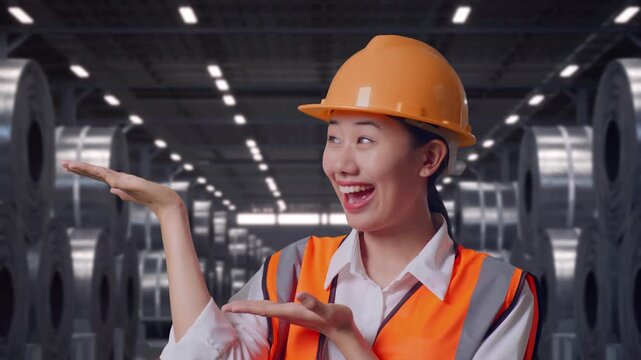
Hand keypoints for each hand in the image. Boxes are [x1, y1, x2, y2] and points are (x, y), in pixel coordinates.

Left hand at [60, 160, 182, 215]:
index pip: (95, 174)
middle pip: (94, 171)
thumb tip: (111, 189)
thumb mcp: (131, 196)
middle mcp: (118, 178)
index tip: (68, 166)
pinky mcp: (129, 183)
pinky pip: (111, 178)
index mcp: (117, 181)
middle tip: (63, 163)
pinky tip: (92, 174)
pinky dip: (101, 174)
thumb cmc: (149, 197)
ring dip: (85, 169)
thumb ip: (121, 192)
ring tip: (70, 166)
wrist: (164, 199)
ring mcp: (123, 180)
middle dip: (79, 167)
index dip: (82, 170)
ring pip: (100, 173)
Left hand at [221, 292, 354, 339]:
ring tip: (238, 306)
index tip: (230, 306)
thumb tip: (299, 295)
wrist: (343, 329)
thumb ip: (314, 303)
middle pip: (260, 310)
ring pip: (266, 310)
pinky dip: (263, 307)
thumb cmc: (336, 319)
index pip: (263, 309)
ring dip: (252, 308)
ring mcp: (291, 314)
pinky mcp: (295, 313)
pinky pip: (274, 309)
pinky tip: (261, 306)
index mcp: (291, 312)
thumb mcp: (327, 309)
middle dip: (243, 308)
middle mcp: (288, 314)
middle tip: (226, 307)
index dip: (246, 307)